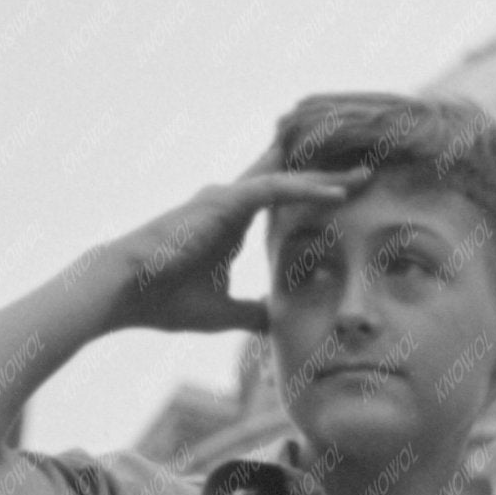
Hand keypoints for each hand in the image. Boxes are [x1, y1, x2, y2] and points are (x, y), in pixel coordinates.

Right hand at [99, 151, 358, 336]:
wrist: (125, 293)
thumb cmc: (163, 300)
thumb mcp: (222, 313)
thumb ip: (251, 313)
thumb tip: (277, 323)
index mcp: (232, 223)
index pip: (282, 202)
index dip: (316, 196)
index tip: (353, 198)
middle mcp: (231, 203)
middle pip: (290, 181)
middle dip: (329, 174)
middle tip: (371, 170)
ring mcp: (227, 200)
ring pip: (288, 179)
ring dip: (328, 176)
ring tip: (365, 175)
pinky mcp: (223, 204)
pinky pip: (273, 189)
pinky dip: (306, 189)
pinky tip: (337, 191)